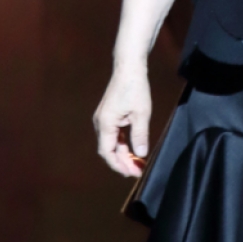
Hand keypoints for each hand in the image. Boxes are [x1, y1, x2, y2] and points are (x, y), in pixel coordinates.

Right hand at [95, 61, 150, 177]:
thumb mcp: (141, 114)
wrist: (129, 68)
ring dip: (123, 154)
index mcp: (105, 124)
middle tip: (137, 171)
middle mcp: (100, 123)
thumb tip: (141, 154)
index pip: (107, 152)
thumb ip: (140, 135)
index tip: (131, 173)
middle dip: (122, 162)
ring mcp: (104, 119)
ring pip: (111, 143)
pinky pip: (114, 135)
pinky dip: (123, 144)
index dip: (118, 165)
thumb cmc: (135, 88)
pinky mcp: (110, 116)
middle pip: (108, 150)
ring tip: (137, 163)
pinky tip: (134, 150)